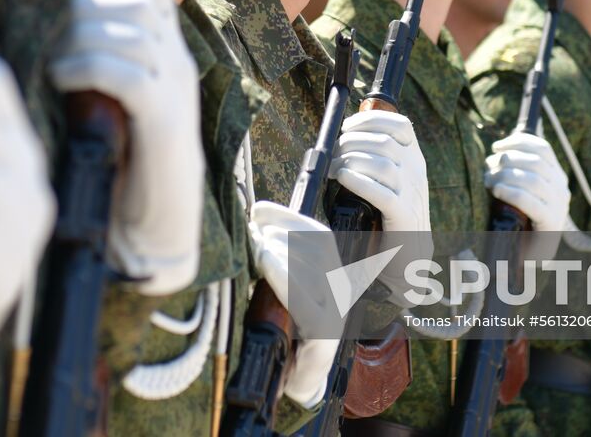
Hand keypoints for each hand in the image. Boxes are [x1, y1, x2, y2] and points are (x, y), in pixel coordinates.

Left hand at [49, 0, 202, 295]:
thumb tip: (46, 31)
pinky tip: (61, 81)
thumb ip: (91, 62)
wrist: (157, 229)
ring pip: (131, 32)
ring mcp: (175, 91)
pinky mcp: (164, 124)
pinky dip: (87, 68)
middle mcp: (177, 64)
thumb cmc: (119, 166)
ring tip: (58, 65)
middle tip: (60, 42)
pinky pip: (127, 74)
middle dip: (90, 9)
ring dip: (84, 39)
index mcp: (166, 54)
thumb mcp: (105, 99)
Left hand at [247, 201, 342, 407]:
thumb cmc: (286, 329)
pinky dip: (284, 277)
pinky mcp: (324, 333)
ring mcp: (335, 311)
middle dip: (279, 234)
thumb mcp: (282, 288)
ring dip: (279, 251)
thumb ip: (275, 259)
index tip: (258, 210)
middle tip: (252, 234)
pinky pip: (304, 300)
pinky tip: (266, 263)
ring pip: (311, 268)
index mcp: (332, 273)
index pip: (316, 233)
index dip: (287, 217)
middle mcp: (339, 288)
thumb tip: (251, 225)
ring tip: (256, 247)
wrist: (298, 379)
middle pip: (314, 246)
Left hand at [329, 110, 432, 298]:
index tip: (347, 127)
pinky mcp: (403, 217)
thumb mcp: (387, 181)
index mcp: (414, 159)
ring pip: (382, 164)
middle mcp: (416, 172)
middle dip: (351, 143)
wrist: (409, 258)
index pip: (400, 125)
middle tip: (333, 155)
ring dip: (351, 161)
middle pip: (384, 142)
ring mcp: (412, 194)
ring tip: (334, 170)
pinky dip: (359, 182)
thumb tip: (343, 141)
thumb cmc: (388, 216)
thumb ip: (374, 160)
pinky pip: (382, 193)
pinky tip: (344, 178)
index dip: (371, 120)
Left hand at [485, 130, 570, 262]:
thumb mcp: (517, 188)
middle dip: (508, 160)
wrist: (528, 255)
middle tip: (487, 168)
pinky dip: (512, 193)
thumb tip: (496, 151)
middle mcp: (561, 188)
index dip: (518, 142)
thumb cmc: (517, 217)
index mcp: (556, 176)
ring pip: (533, 180)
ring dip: (506, 175)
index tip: (496, 146)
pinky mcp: (551, 224)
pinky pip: (531, 202)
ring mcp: (559, 207)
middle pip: (535, 162)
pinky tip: (497, 191)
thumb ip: (512, 169)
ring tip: (488, 181)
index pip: (543, 148)